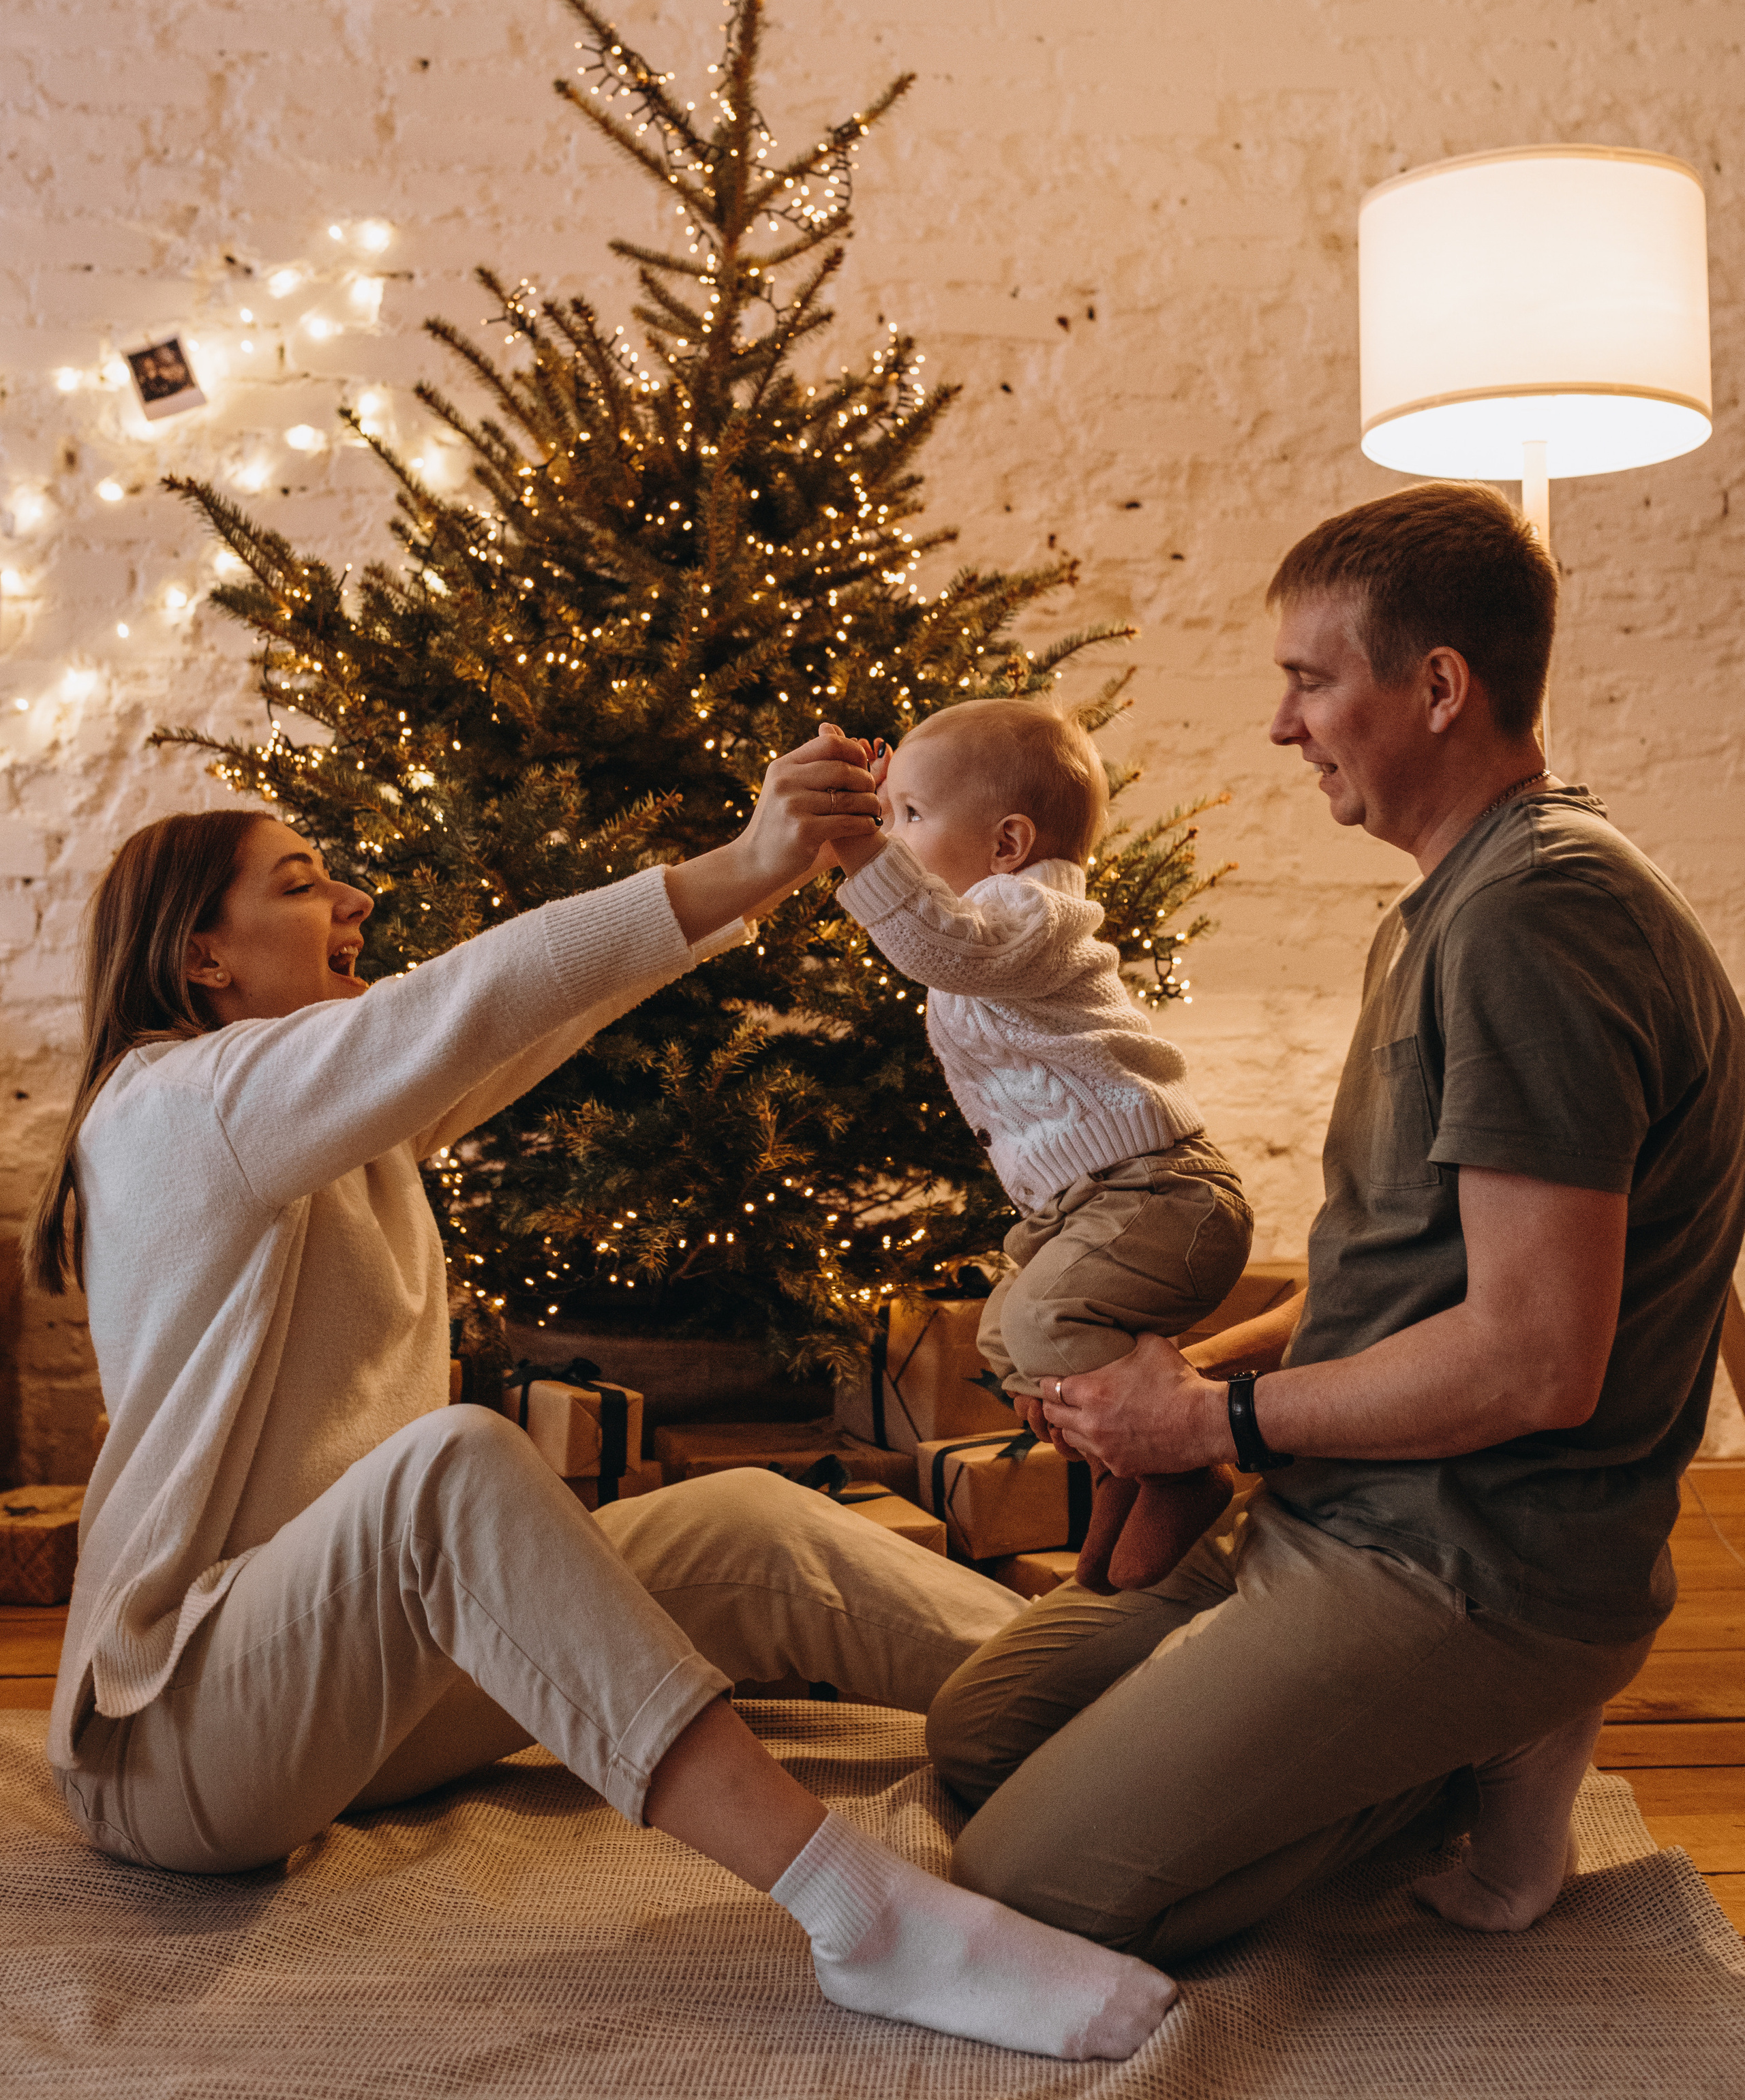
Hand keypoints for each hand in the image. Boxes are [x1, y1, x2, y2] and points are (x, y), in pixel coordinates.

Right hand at [663, 728, 878, 943]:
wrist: (754, 862)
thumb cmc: (779, 824)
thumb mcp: (787, 788)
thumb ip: (812, 766)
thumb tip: (846, 736)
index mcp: (783, 766)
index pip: (828, 743)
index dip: (853, 750)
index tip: (864, 765)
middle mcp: (785, 782)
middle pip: (841, 769)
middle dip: (865, 780)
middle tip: (872, 792)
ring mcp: (792, 806)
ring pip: (847, 797)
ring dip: (869, 803)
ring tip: (874, 810)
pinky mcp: (803, 831)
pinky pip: (846, 822)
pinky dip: (864, 823)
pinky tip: (870, 825)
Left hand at [1038, 1333, 1231, 1475]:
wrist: (1206, 1422)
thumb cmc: (1178, 1380)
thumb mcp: (1149, 1344)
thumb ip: (1124, 1336)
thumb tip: (1116, 1325)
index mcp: (1091, 1390)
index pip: (1049, 1387)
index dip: (1049, 1381)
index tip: (1054, 1377)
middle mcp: (1090, 1421)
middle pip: (1052, 1414)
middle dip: (1055, 1403)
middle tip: (1064, 1397)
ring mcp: (1104, 1448)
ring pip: (1070, 1438)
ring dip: (1073, 1425)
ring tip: (1085, 1415)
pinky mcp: (1119, 1466)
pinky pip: (1096, 1456)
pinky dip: (1099, 1445)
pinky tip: (1111, 1434)